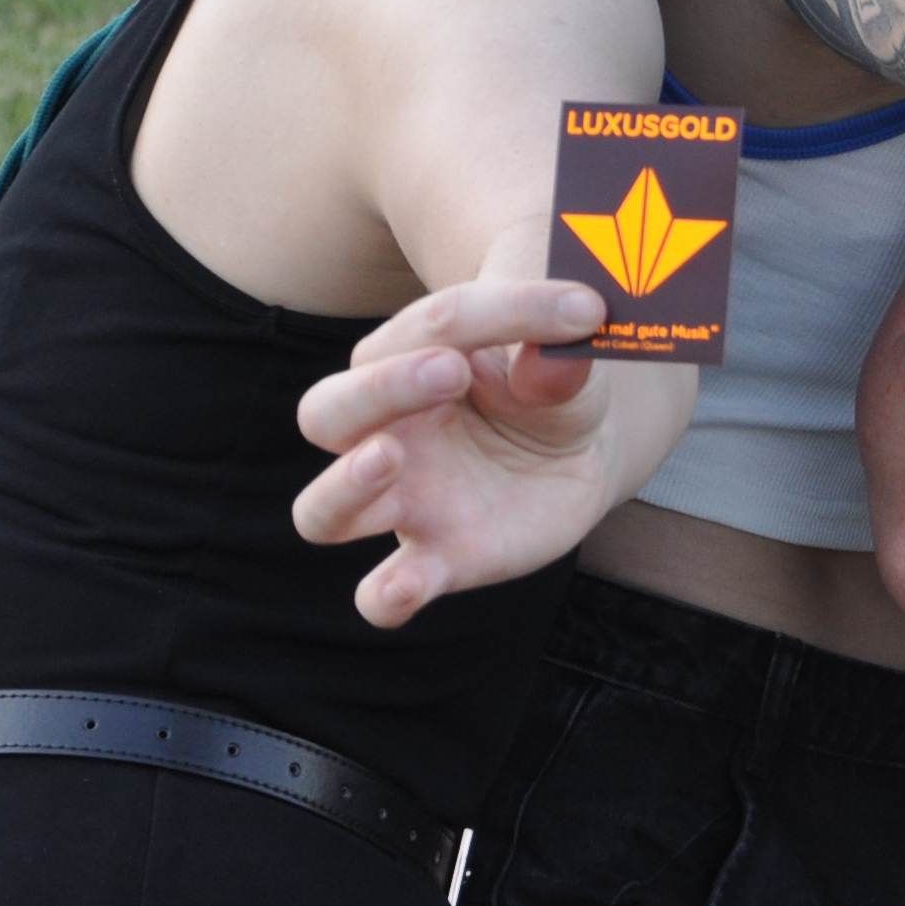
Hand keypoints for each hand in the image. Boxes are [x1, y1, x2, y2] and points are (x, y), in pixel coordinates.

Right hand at [293, 278, 628, 629]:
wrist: (577, 450)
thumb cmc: (549, 387)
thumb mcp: (569, 363)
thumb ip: (560, 360)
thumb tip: (561, 355)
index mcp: (409, 358)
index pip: (437, 324)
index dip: (510, 311)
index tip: (582, 310)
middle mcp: (386, 431)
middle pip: (330, 411)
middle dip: (382, 387)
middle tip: (452, 371)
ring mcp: (404, 500)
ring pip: (322, 510)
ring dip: (345, 486)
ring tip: (387, 458)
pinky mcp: (435, 559)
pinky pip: (381, 592)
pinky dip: (385, 595)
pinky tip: (405, 588)